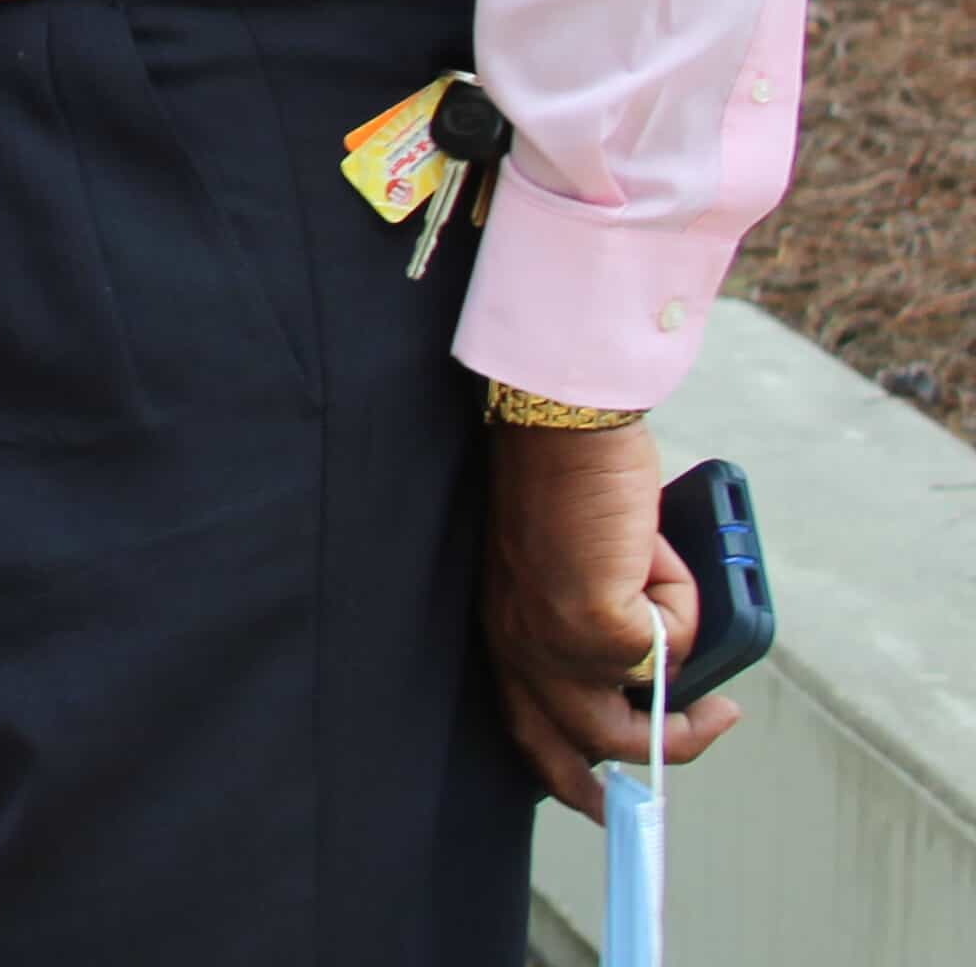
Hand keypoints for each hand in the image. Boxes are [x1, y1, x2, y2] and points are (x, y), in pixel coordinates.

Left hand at [486, 418, 734, 817]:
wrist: (559, 423)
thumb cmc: (570, 479)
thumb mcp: (574, 568)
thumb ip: (603, 619)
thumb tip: (661, 660)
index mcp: (505, 629)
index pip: (526, 727)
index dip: (566, 770)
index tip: (600, 794)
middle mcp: (520, 645)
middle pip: (587, 745)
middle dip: (657, 755)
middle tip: (709, 727)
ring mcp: (557, 642)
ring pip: (641, 712)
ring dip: (688, 690)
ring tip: (711, 655)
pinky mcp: (600, 625)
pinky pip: (673, 644)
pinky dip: (684, 602)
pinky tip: (660, 553)